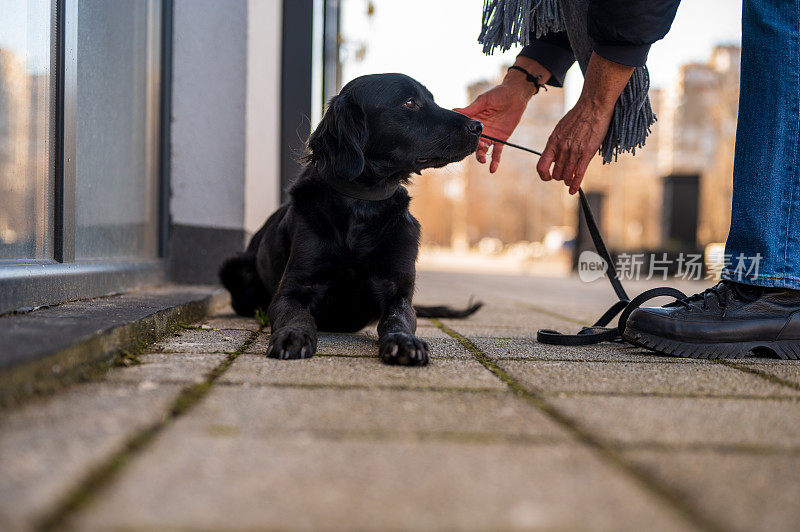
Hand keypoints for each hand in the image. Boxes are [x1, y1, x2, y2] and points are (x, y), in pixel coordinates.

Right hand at [455, 57, 547, 172]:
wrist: (516, 95)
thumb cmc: (497, 94)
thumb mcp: (482, 101)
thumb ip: (470, 109)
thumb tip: (453, 110)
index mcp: (472, 121)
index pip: (464, 132)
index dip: (463, 137)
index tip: (462, 141)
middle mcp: (480, 131)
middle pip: (472, 143)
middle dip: (472, 148)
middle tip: (476, 149)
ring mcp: (490, 136)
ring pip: (482, 150)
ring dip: (481, 156)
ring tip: (482, 160)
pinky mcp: (501, 140)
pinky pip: (497, 152)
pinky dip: (495, 161)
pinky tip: (492, 169)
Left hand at [537, 53, 633, 193]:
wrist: (593, 105)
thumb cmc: (578, 116)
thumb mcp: (560, 129)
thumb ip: (556, 144)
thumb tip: (554, 158)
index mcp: (552, 142)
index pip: (541, 167)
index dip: (543, 176)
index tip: (548, 177)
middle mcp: (561, 148)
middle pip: (555, 174)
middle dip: (559, 177)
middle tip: (564, 175)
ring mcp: (574, 151)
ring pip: (566, 176)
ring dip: (568, 180)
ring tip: (570, 180)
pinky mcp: (587, 152)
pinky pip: (579, 174)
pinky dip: (575, 184)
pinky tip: (573, 190)